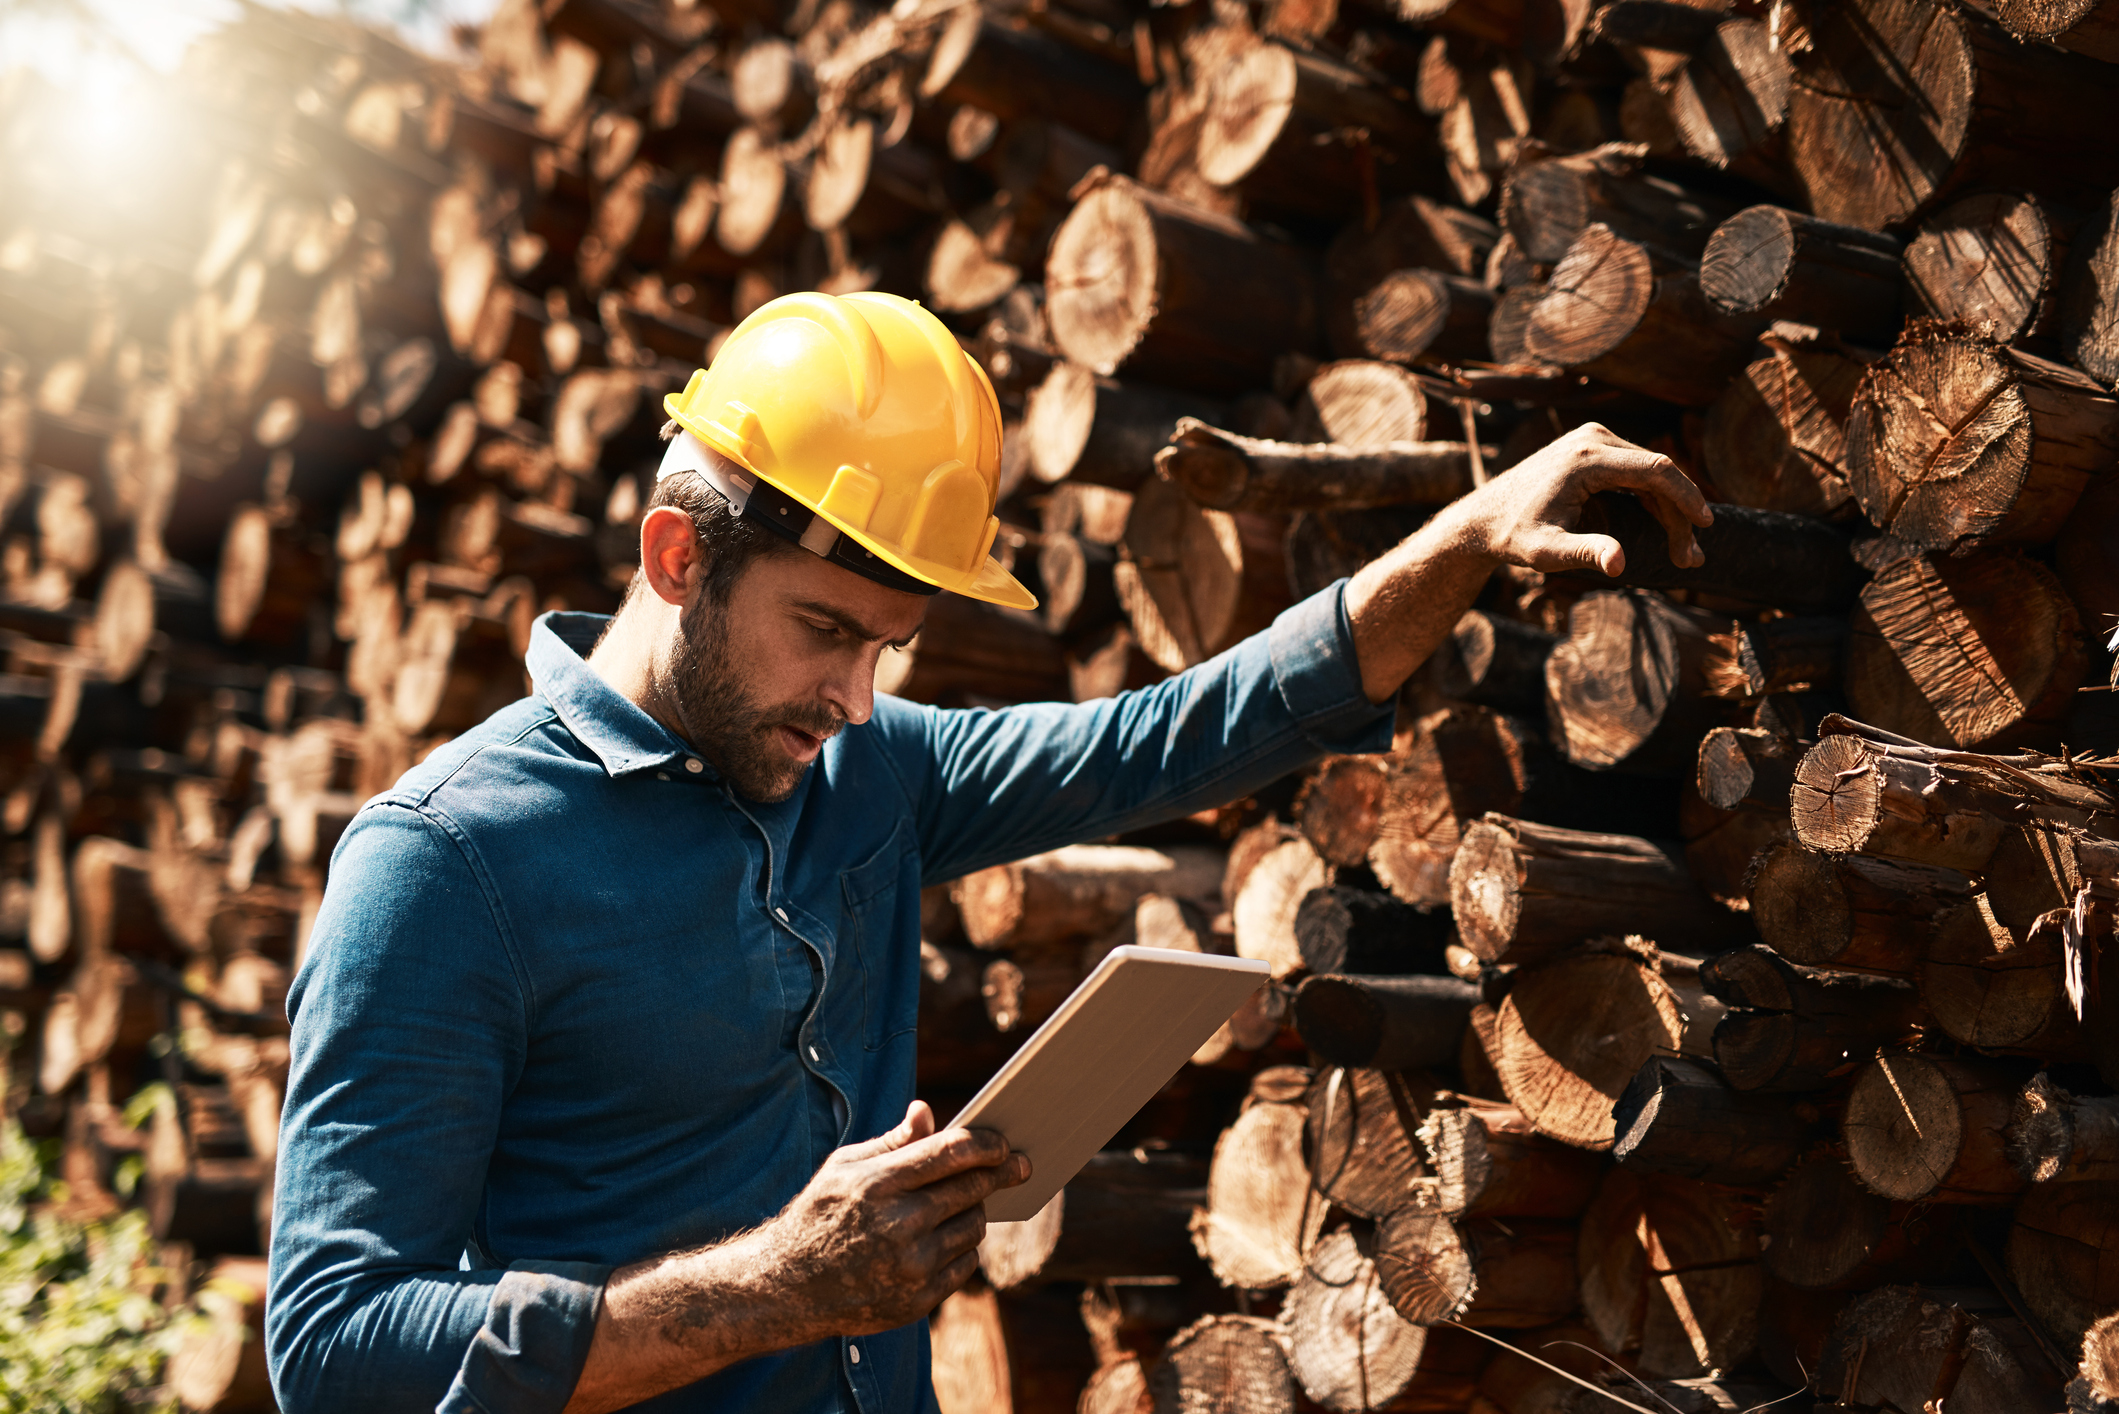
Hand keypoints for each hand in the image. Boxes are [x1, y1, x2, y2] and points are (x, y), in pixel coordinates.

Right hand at [742, 1101, 1028, 1342]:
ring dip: (974, 1210)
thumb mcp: (845, 1167)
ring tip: (964, 1202)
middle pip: (971, 1189)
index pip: (952, 1153)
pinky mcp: (918, 1299)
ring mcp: (910, 1267)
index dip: (987, 1144)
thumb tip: (928, 1112)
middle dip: (999, 1173)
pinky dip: (961, 1246)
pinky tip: (945, 1237)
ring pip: (973, 1226)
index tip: (1006, 1142)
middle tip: (1019, 1165)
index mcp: (879, 1184)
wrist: (788, 1288)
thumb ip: (893, 1143)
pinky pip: (964, 1263)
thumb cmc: (819, 1214)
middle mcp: (898, 1225)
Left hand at [1468, 422, 1712, 575]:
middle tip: (1690, 558)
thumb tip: (1619, 563)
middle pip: (1656, 472)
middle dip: (1679, 514)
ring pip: (1649, 472)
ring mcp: (1592, 438)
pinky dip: (1652, 499)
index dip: (1686, 497)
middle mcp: (1593, 438)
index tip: (1706, 524)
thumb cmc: (1513, 536)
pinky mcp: (1592, 446)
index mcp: (1586, 458)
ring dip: (1669, 509)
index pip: (1655, 469)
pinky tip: (1664, 528)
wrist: (1484, 517)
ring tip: (1682, 552)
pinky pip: (1634, 470)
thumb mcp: (1546, 552)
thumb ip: (1585, 553)